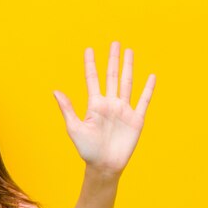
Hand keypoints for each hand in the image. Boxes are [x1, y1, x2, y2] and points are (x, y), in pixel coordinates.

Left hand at [53, 42, 155, 176]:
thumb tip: (55, 91)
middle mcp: (110, 104)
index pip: (93, 80)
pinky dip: (148, 89)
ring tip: (129, 51)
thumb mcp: (74, 128)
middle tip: (115, 43)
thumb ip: (68, 109)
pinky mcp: (136, 119)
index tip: (89, 50)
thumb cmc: (87, 149)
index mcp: (95, 105)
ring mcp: (124, 110)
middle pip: (112, 76)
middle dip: (113, 59)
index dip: (91, 65)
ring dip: (129, 67)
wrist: (104, 165)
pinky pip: (143, 101)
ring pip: (127, 83)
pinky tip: (151, 76)